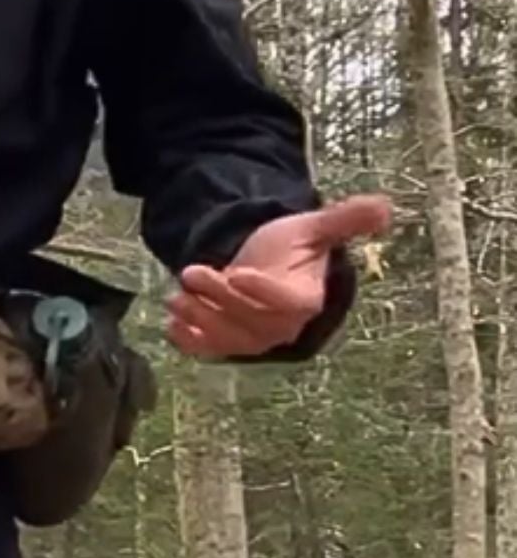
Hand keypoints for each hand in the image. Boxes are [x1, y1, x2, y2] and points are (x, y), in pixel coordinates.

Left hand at [166, 193, 391, 358]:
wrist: (267, 265)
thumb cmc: (293, 247)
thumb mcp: (313, 227)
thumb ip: (345, 220)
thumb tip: (386, 207)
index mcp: (306, 299)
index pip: (288, 303)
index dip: (264, 292)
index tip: (239, 274)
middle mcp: (282, 326)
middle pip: (251, 321)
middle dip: (218, 299)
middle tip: (191, 273)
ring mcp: (254, 339)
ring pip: (228, 338)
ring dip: (199, 319)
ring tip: (175, 297)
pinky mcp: (230, 344)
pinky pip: (211, 350)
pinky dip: (190, 342)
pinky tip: (172, 326)